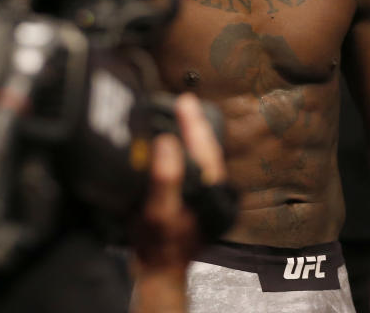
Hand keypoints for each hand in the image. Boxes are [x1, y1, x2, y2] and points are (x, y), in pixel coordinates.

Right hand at [133, 94, 226, 273]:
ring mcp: (203, 194)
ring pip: (200, 156)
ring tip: (179, 115)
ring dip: (190, 136)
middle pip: (205, 148)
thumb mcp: (158, 211)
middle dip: (194, 124)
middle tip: (183, 102)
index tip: (185, 100)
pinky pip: (191, 165)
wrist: (159, 269)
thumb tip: (167, 142)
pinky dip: (183, 150)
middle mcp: (210, 189)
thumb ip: (165, 178)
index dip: (193, 122)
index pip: (204, 146)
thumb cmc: (159, 244)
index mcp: (207, 188)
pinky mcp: (193, 198)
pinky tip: (173, 143)